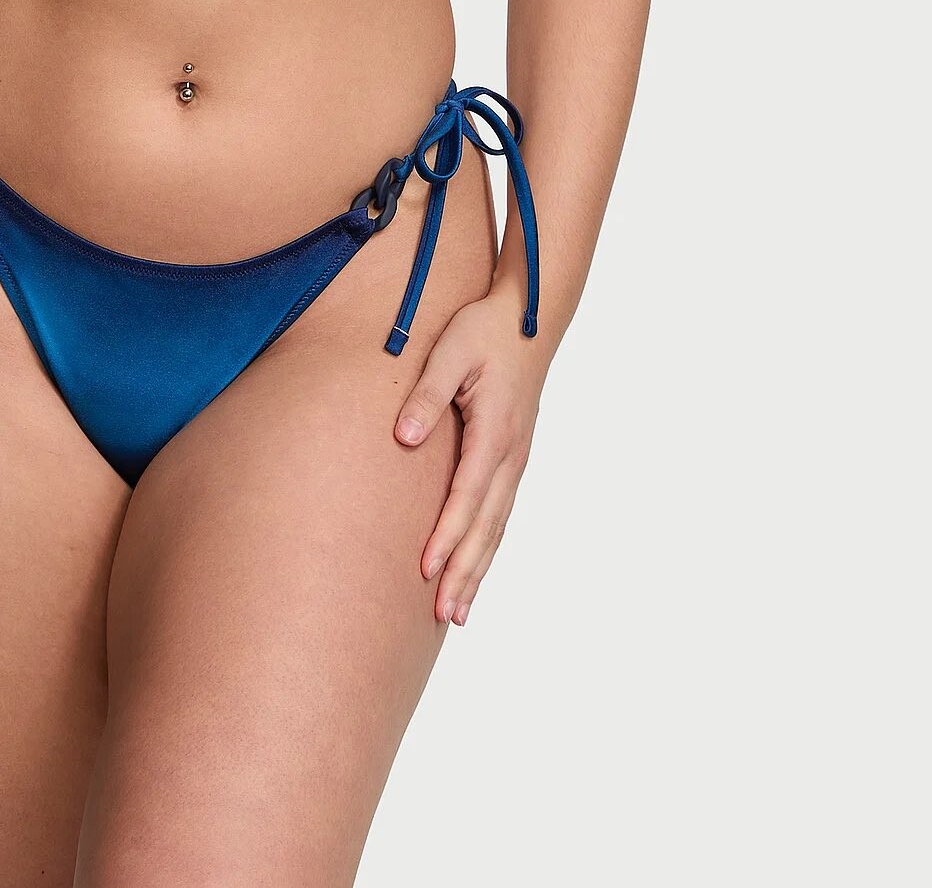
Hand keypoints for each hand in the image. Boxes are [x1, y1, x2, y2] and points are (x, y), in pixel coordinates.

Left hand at [393, 278, 547, 624]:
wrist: (527, 318)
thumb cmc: (483, 331)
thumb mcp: (450, 351)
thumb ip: (427, 394)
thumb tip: (404, 437)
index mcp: (494, 432)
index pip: (467, 496)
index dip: (447, 536)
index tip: (425, 570)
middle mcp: (510, 455)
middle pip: (486, 526)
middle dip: (465, 572)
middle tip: (445, 614)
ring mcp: (516, 460)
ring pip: (496, 527)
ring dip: (478, 569)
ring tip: (458, 612)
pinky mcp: (512, 458)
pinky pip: (499, 513)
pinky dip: (487, 547)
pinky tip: (473, 568)